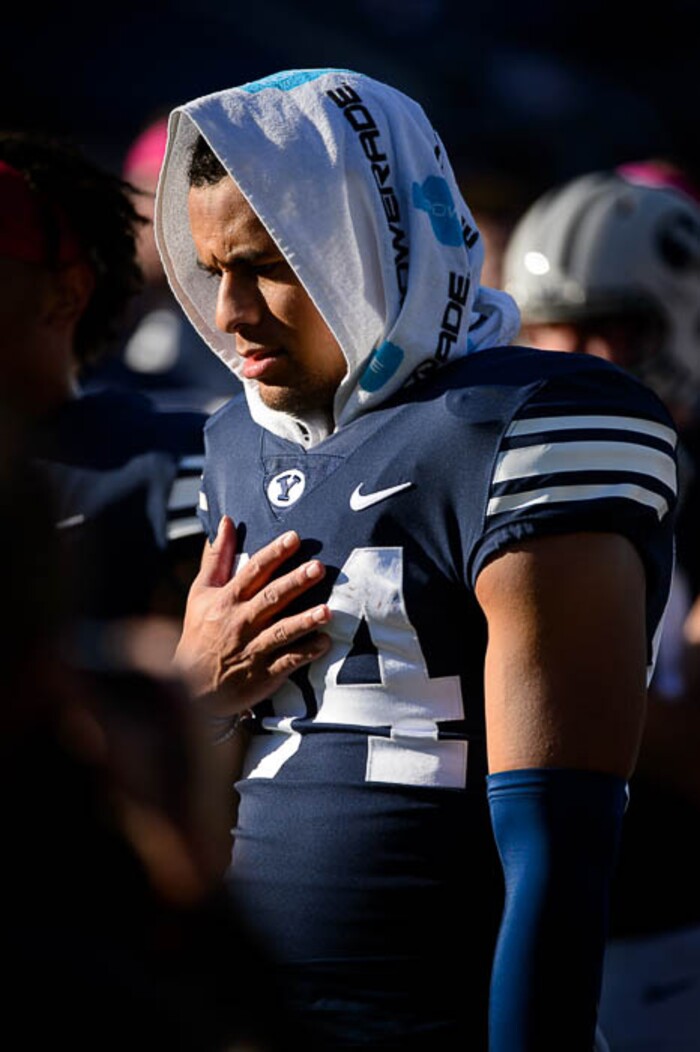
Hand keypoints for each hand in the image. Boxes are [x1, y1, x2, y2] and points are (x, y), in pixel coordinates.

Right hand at [173, 516, 331, 713]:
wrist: (192, 685)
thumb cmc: (200, 631)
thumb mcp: (202, 592)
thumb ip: (217, 557)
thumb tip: (227, 520)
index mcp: (227, 600)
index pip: (253, 571)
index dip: (274, 554)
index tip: (294, 538)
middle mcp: (241, 622)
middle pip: (271, 598)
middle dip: (294, 583)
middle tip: (318, 568)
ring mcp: (253, 648)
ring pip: (282, 631)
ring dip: (304, 621)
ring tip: (327, 610)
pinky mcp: (264, 672)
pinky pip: (288, 661)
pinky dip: (306, 653)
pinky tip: (325, 643)